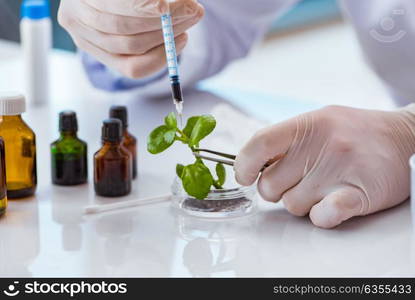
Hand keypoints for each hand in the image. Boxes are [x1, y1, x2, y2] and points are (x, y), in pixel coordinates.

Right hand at [58, 0, 203, 77]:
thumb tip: (182, 5)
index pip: (111, 5)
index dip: (140, 7)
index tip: (166, 6)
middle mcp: (75, 17)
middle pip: (123, 28)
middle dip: (164, 21)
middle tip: (192, 11)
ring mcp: (85, 40)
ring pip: (131, 48)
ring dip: (166, 37)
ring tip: (187, 23)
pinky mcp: (102, 57)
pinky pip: (133, 68)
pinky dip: (160, 58)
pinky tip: (176, 42)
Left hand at [234, 105, 414, 227]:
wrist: (404, 137)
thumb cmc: (353, 132)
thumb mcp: (317, 122)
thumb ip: (284, 141)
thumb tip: (250, 164)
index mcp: (306, 125)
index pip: (258, 144)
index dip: (243, 164)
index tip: (244, 175)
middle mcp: (321, 146)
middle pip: (269, 186)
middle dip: (278, 190)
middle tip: (298, 180)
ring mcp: (340, 169)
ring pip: (293, 205)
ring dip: (303, 202)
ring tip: (324, 186)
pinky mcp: (360, 193)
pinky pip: (322, 216)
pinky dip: (322, 215)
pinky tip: (332, 202)